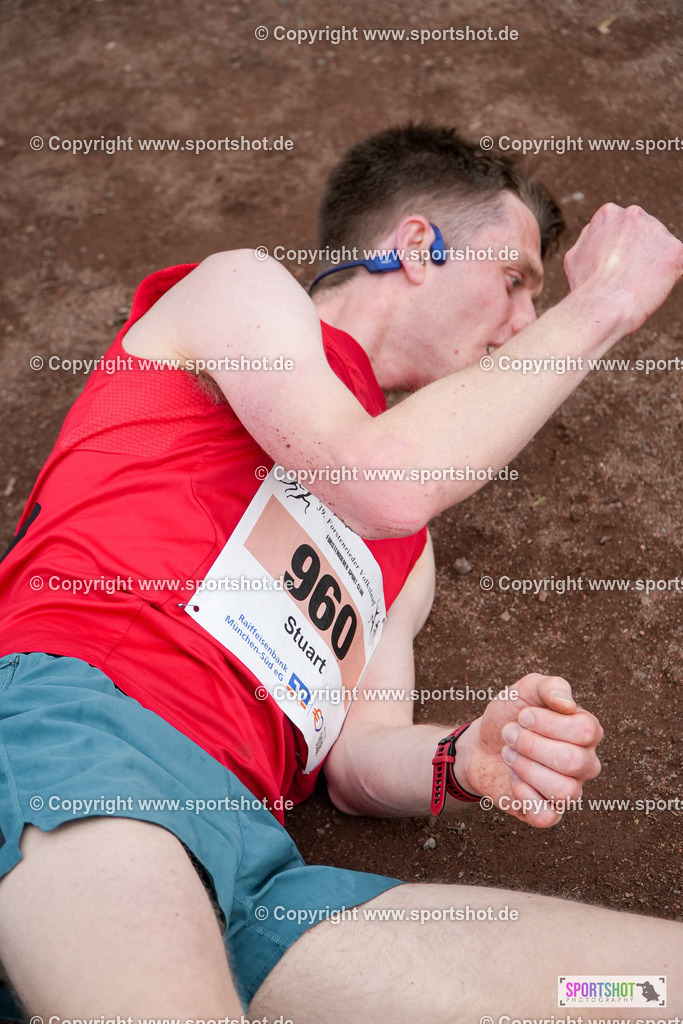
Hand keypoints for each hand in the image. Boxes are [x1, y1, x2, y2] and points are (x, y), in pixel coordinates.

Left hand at [458, 674, 602, 827]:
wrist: (480, 745)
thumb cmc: (508, 716)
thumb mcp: (524, 690)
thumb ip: (549, 687)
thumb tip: (568, 705)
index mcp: (586, 732)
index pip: (586, 731)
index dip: (548, 723)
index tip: (523, 716)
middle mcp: (584, 763)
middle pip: (573, 761)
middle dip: (531, 744)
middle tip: (509, 734)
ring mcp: (569, 790)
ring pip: (564, 790)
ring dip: (524, 767)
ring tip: (508, 754)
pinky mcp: (548, 813)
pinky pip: (546, 814)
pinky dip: (523, 794)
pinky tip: (513, 779)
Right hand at [564, 203, 682, 338]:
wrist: (602, 306)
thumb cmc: (585, 288)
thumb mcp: (575, 256)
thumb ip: (590, 240)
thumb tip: (595, 235)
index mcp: (609, 213)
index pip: (623, 229)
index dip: (620, 251)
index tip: (614, 267)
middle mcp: (634, 214)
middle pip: (645, 234)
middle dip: (640, 253)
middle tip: (626, 278)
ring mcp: (657, 230)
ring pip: (661, 249)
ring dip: (654, 265)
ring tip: (636, 285)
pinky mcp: (675, 250)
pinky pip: (677, 264)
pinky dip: (669, 277)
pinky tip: (651, 288)